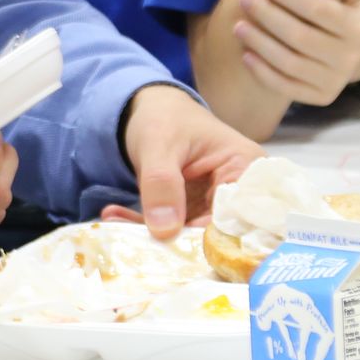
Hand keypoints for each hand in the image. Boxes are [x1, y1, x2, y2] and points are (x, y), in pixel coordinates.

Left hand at [97, 84, 261, 237]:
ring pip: (188, 234)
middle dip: (174, 241)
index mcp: (245, 168)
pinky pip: (170, 227)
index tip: (171, 248)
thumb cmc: (165, 117)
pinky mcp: (191, 212)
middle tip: (135, 244)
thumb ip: (161, 182)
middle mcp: (236, 191)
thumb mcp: (159, 144)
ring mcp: (213, 204)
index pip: (234, 214)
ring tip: (114, 225)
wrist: (150, 110)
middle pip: (215, 231)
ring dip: (150, 234)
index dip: (208, 238)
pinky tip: (113, 216)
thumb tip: (164, 230)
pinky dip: (142, 225)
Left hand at [232, 0, 359, 106]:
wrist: (356, 54)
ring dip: (260, 43)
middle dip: (268, 16)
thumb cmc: (352, 11)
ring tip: (239, 24)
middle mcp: (348, 58)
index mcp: (358, 27)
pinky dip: (263, 72)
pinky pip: (285, 87)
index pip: (319, 11)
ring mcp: (333, 81)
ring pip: (288, 62)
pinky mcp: (318, 97)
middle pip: (299, 37)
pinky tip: (246, 53)